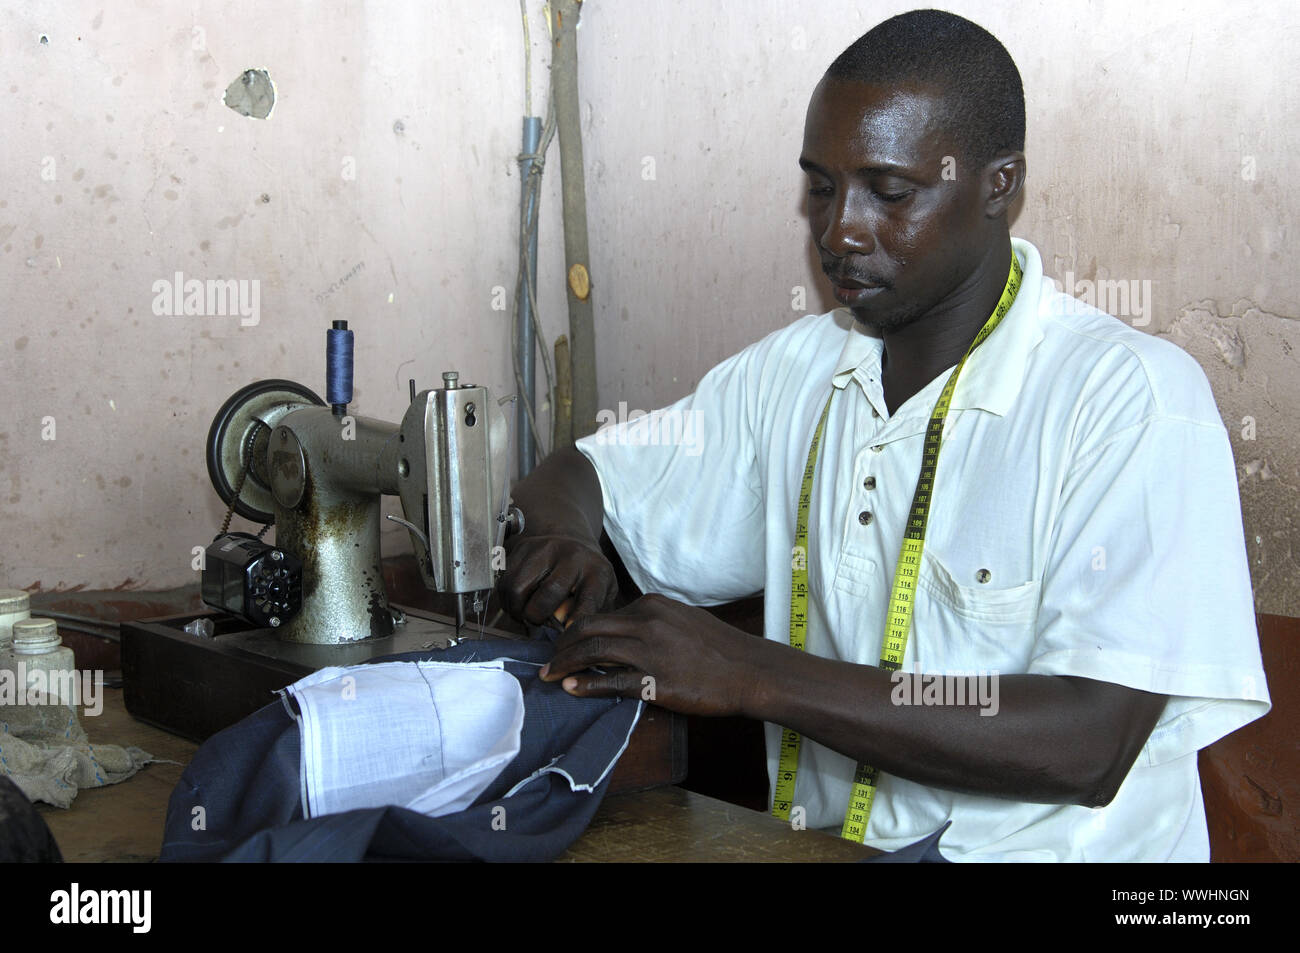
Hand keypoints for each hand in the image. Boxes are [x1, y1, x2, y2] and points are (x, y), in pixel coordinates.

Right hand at [497, 531, 619, 626]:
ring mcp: (545, 548)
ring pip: (517, 588)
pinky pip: (504, 580)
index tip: (565, 632)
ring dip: (516, 609)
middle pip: (548, 593)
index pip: (588, 600)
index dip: (575, 620)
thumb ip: (591, 616)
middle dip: (538, 617)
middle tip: (538, 623)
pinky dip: (506, 598)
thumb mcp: (603, 594)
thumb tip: (572, 637)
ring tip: (524, 613)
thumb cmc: (588, 575)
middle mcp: (572, 556)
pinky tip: (518, 601)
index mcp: (597, 572)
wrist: (573, 540)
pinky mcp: (523, 546)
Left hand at [539, 593, 761, 716]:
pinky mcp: (656, 679)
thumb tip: (624, 631)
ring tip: (549, 675)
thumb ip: (653, 621)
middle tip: (548, 660)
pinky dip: (586, 684)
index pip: (602, 613)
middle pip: (588, 627)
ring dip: (565, 663)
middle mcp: (647, 621)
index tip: (564, 643)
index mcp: (652, 604)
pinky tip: (571, 688)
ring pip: (593, 650)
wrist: (749, 670)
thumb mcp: (683, 619)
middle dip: (561, 645)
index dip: (577, 629)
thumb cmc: (719, 648)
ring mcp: (651, 650)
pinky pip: (611, 681)